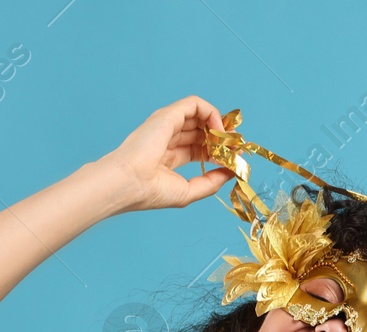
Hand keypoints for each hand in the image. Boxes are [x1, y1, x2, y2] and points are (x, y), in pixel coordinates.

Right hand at [102, 96, 235, 211]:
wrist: (129, 182)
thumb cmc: (151, 191)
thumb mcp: (189, 191)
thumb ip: (211, 182)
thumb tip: (232, 172)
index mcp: (168, 157)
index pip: (199, 148)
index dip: (218, 152)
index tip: (234, 160)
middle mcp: (167, 138)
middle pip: (202, 132)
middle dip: (222, 139)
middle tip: (237, 149)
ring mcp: (167, 125)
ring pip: (200, 116)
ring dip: (220, 126)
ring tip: (231, 141)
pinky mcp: (168, 114)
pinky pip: (196, 104)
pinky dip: (212, 113)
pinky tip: (219, 130)